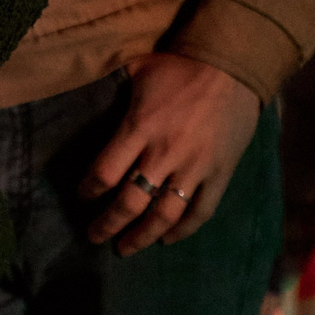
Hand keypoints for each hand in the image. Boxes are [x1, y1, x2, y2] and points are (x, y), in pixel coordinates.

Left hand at [79, 54, 260, 255]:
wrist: (232, 65)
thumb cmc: (179, 65)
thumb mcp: (138, 68)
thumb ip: (112, 84)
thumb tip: (82, 84)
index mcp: (140, 127)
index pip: (105, 172)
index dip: (88, 190)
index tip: (82, 197)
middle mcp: (165, 152)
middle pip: (130, 202)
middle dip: (107, 224)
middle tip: (94, 236)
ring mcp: (195, 167)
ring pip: (163, 215)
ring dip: (141, 236)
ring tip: (125, 248)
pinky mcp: (220, 174)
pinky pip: (200, 211)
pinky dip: (182, 230)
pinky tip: (166, 239)